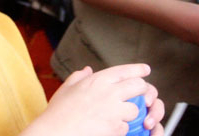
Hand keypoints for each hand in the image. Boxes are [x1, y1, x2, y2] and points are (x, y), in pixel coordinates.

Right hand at [27, 64, 164, 135]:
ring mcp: (114, 110)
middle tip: (141, 96)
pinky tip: (108, 130)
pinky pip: (126, 127)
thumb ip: (79, 77)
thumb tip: (87, 70)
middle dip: (142, 91)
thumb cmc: (56, 114)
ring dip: (129, 114)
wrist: (53, 134)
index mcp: (98, 80)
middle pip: (139, 86)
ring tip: (117, 118)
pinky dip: (120, 130)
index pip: (126, 70)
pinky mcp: (115, 127)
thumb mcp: (66, 89)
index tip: (145, 70)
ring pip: (135, 109)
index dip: (138, 70)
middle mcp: (109, 91)